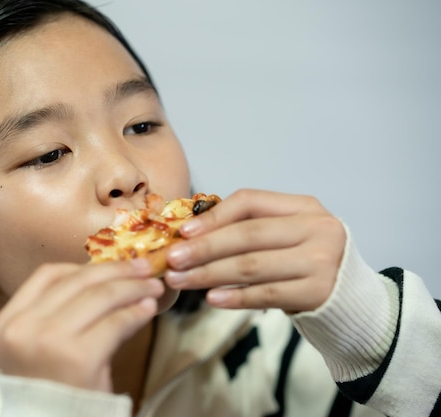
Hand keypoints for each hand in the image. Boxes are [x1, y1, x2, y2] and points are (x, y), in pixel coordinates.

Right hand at [0, 260, 163, 390]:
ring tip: (152, 288)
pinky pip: (116, 323)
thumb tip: (106, 276)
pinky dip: (136, 313)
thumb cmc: (51, 390)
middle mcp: (23, 328)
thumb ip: (58, 312)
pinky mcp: (80, 358)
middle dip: (117, 271)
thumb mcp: (38, 345)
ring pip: (101, 296)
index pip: (47, 275)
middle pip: (78, 281)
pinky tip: (147, 310)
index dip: (84, 265)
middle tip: (143, 268)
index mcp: (7, 322)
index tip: (112, 265)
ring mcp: (49, 341)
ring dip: (133, 288)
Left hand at [164, 189, 345, 312]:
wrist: (353, 300)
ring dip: (209, 273)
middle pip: (247, 235)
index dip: (213, 216)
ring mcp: (321, 261)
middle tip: (171, 259)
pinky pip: (266, 294)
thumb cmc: (306, 263)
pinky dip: (235, 297)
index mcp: (304, 206)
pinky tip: (211, 298)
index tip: (183, 232)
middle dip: (204, 247)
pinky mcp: (318, 293)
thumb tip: (190, 233)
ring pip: (252, 265)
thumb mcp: (287, 235)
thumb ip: (249, 228)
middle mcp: (317, 228)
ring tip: (180, 280)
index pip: (250, 202)